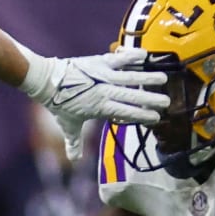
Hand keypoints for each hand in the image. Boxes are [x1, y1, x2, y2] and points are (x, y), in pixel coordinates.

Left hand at [24, 50, 168, 159]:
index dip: (141, 116)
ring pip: (129, 76)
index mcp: (99, 107)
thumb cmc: (59, 104)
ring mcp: (102, 75)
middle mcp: (103, 91)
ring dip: (147, 78)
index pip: (125, 113)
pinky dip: (131, 56)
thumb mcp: (68, 125)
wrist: (48, 81)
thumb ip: (74, 142)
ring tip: (164, 79)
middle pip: (131, 96)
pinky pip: (119, 58)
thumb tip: (73, 160)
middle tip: (166, 102)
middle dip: (150, 99)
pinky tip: (145, 55)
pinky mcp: (99, 61)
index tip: (156, 118)